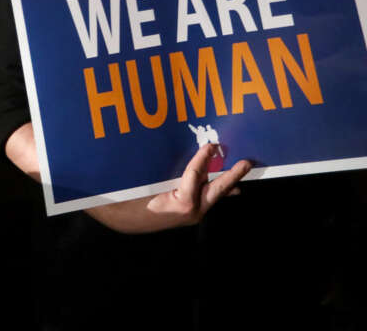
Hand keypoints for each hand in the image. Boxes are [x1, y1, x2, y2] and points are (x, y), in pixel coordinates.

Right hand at [86, 144, 250, 232]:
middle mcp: (190, 211)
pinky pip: (204, 198)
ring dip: (225, 184)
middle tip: (246, 163)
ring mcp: (190, 214)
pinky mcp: (186, 214)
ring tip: (239, 174)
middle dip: (231, 175)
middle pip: (216, 189)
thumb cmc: (127, 200)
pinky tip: (224, 189)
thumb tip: (182, 157)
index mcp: (181, 203)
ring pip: (212, 195)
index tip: (210, 146)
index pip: (195, 176)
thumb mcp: (143, 181)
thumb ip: (162, 169)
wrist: (120, 221)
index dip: (202, 159)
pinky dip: (213, 190)